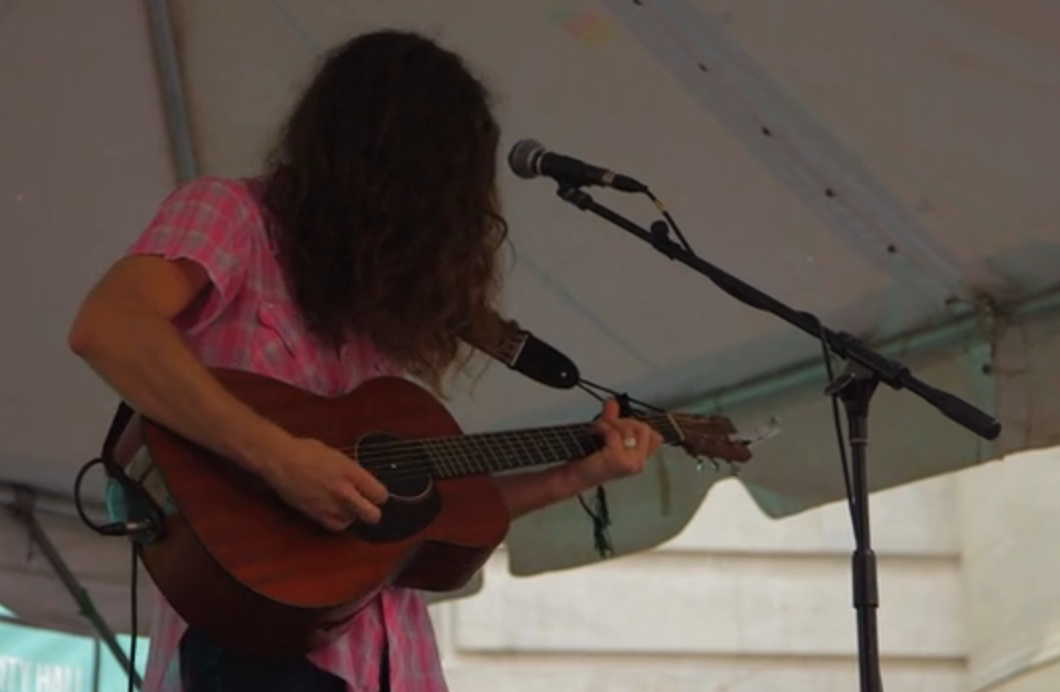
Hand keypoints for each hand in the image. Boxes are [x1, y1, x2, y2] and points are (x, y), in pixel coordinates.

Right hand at [260, 436, 388, 531]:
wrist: (281, 461)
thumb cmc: (308, 451)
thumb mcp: (338, 456)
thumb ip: (353, 472)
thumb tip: (363, 483)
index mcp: (352, 473)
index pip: (381, 495)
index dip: (379, 494)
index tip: (374, 492)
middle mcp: (344, 492)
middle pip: (372, 515)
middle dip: (372, 511)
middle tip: (366, 505)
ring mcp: (330, 506)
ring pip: (353, 521)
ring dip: (352, 514)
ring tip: (344, 504)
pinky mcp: (317, 516)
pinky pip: (337, 526)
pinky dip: (338, 521)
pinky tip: (334, 511)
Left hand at [567, 398, 663, 492]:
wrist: (576, 476)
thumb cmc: (590, 460)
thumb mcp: (605, 435)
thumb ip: (612, 418)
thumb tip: (613, 401)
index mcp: (640, 457)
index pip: (655, 436)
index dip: (637, 425)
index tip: (619, 427)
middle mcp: (640, 462)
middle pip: (645, 428)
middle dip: (625, 422)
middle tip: (608, 427)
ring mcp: (632, 463)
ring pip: (633, 429)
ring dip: (612, 424)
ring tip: (599, 430)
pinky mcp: (619, 461)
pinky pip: (615, 433)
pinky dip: (604, 427)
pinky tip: (596, 432)